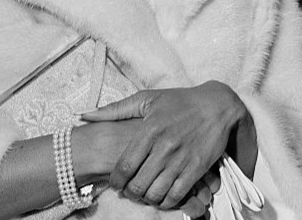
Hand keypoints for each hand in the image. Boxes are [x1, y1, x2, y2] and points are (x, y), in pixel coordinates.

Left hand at [81, 81, 253, 209]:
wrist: (218, 105)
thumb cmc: (180, 101)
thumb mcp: (148, 99)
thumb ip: (114, 109)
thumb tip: (83, 115)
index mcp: (149, 129)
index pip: (124, 166)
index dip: (116, 181)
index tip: (116, 182)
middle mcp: (164, 147)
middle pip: (138, 185)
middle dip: (130, 192)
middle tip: (131, 190)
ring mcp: (181, 159)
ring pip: (155, 193)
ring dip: (147, 198)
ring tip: (146, 193)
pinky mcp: (197, 168)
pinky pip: (176, 195)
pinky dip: (167, 201)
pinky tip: (164, 195)